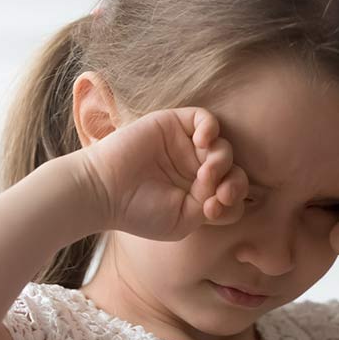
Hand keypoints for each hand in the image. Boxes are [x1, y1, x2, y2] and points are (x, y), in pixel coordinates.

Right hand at [78, 107, 247, 240]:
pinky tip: (203, 142)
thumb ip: (212, 207)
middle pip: (234, 170)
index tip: (212, 211)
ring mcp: (186, 146)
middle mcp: (195, 169)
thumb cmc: (139, 212)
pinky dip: (211, 128)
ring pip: (223, 146)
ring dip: (221, 161)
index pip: (232, 194)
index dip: (232, 202)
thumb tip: (226, 189)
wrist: (104, 191)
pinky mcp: (174, 125)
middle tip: (218, 193)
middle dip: (234, 183)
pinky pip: (205, 118)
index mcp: (199, 194)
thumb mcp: (182, 221)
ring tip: (206, 174)